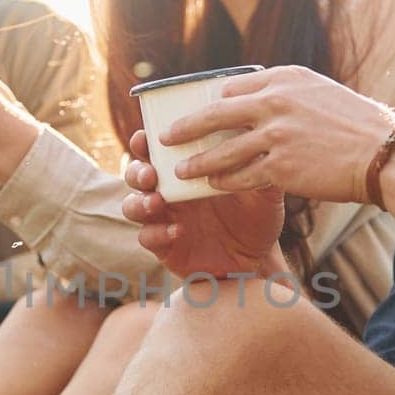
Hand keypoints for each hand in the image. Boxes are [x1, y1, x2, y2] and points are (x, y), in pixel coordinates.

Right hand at [122, 130, 286, 279]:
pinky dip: (157, 233)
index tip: (146, 136)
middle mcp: (169, 192)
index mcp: (186, 170)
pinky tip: (177, 230)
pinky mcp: (164, 246)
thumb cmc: (257, 216)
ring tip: (157, 202)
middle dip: (136, 171)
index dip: (144, 142)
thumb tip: (259, 138)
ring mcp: (164, 219)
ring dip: (138, 202)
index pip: (156, 150)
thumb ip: (257, 165)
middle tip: (150, 174)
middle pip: (136, 174)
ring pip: (131, 206)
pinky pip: (147, 238)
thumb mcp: (262, 188)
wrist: (259, 257)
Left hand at [162, 65, 394, 203]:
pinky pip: (240, 176)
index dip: (211, 102)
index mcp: (285, 78)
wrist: (384, 154)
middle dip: (186, 127)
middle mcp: (275, 102)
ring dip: (197, 162)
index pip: (233, 86)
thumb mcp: (321, 93)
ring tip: (180, 170)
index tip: (197, 112)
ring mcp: (276, 135)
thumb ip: (287, 95)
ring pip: (222, 150)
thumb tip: (258, 102)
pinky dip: (223, 182)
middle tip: (165, 137)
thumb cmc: (357, 125)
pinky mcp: (281, 167)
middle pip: (215, 114)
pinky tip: (213, 186)